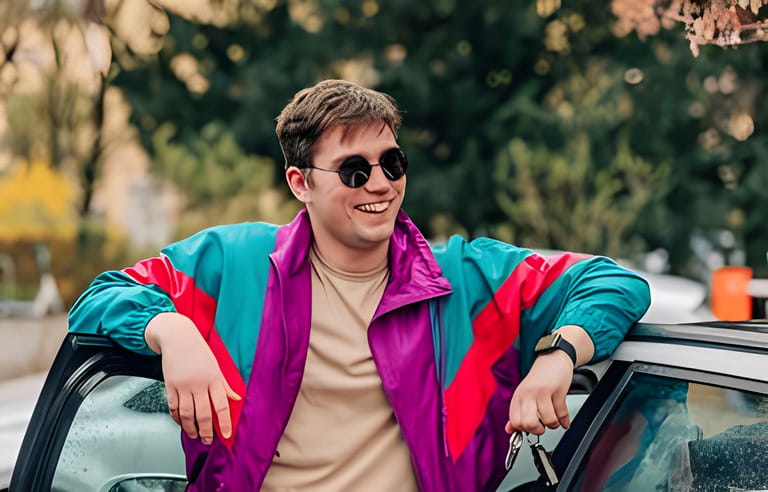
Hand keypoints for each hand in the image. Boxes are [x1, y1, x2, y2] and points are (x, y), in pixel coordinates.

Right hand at [145, 313, 241, 444]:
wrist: (177, 337)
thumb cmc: (199, 351)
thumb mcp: (216, 366)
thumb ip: (225, 385)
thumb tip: (237, 398)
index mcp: (213, 379)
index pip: (221, 406)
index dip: (224, 423)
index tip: (226, 435)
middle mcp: (198, 384)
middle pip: (203, 414)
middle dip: (207, 431)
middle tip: (208, 440)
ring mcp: (183, 385)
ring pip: (187, 414)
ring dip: (191, 428)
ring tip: (195, 435)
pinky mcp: (170, 386)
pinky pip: (173, 407)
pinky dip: (177, 418)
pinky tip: (181, 423)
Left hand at [505, 349, 573, 434]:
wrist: (553, 358)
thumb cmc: (539, 377)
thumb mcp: (524, 394)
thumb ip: (517, 412)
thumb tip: (509, 429)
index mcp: (518, 397)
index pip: (515, 422)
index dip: (524, 429)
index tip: (531, 428)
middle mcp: (528, 395)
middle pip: (529, 424)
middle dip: (538, 430)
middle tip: (542, 426)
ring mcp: (542, 393)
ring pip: (548, 421)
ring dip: (553, 424)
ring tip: (553, 419)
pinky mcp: (557, 391)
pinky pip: (562, 414)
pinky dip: (564, 421)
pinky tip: (563, 420)